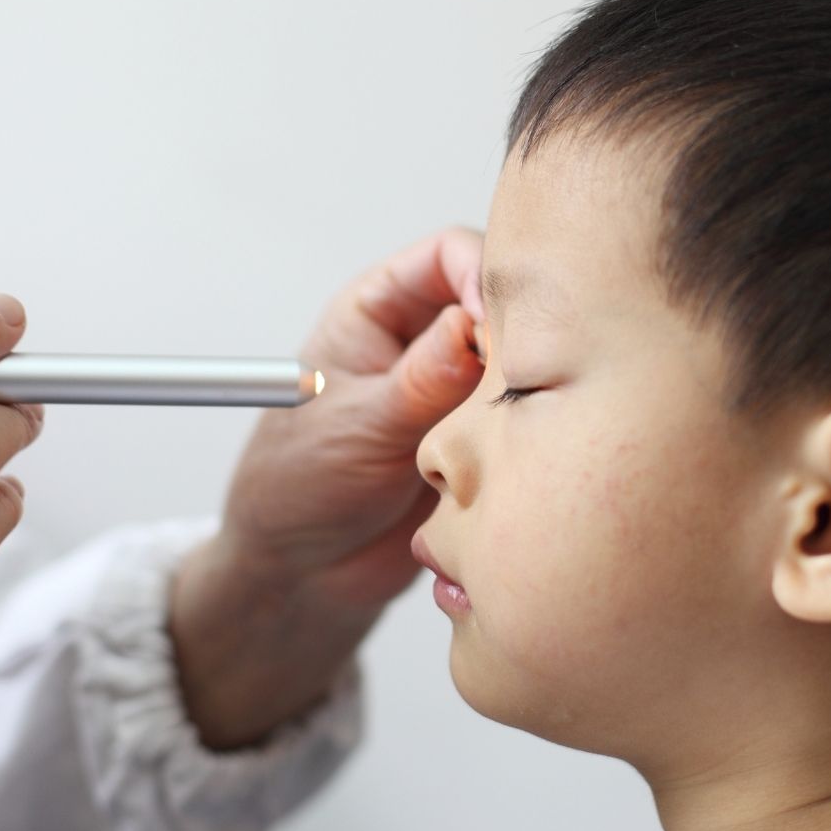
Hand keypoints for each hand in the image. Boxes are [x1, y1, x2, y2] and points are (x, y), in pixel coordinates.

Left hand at [170, 228, 484, 746]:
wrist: (305, 575)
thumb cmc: (297, 488)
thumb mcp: (353, 428)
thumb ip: (417, 381)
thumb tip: (470, 331)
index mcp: (377, 310)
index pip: (447, 255)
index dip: (483, 273)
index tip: (499, 322)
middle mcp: (424, 341)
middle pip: (498, 301)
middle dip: (519, 330)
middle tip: (525, 373)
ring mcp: (459, 392)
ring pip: (522, 363)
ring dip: (526, 388)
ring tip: (517, 424)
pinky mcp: (485, 440)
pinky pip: (529, 420)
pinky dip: (533, 434)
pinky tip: (521, 461)